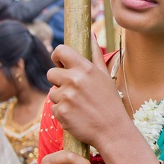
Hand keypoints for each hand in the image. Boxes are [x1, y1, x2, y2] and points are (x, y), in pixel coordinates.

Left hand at [47, 34, 124, 149]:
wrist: (112, 130)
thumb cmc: (110, 101)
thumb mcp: (105, 76)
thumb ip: (95, 54)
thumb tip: (92, 33)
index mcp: (85, 68)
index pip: (60, 51)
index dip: (57, 56)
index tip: (60, 63)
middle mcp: (73, 80)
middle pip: (51, 74)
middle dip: (59, 81)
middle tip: (73, 90)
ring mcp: (66, 97)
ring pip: (52, 93)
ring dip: (62, 98)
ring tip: (79, 105)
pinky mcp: (61, 112)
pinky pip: (54, 108)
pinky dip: (62, 112)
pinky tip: (76, 115)